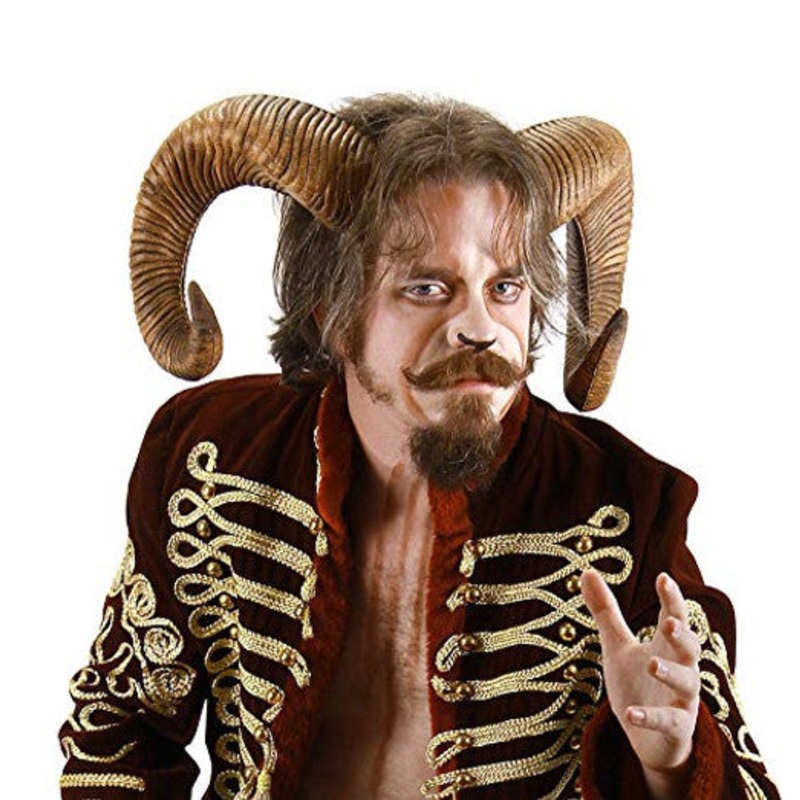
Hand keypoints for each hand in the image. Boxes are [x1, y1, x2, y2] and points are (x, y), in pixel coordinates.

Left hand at [581, 570, 700, 794]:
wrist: (650, 739)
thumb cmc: (638, 684)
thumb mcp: (617, 646)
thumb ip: (606, 612)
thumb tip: (587, 571)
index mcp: (667, 646)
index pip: (674, 617)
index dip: (671, 599)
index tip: (663, 578)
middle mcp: (681, 669)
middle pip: (690, 648)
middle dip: (682, 635)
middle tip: (669, 622)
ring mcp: (681, 700)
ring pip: (687, 684)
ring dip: (671, 673)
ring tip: (652, 663)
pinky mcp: (677, 729)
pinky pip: (669, 722)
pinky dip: (650, 717)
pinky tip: (631, 713)